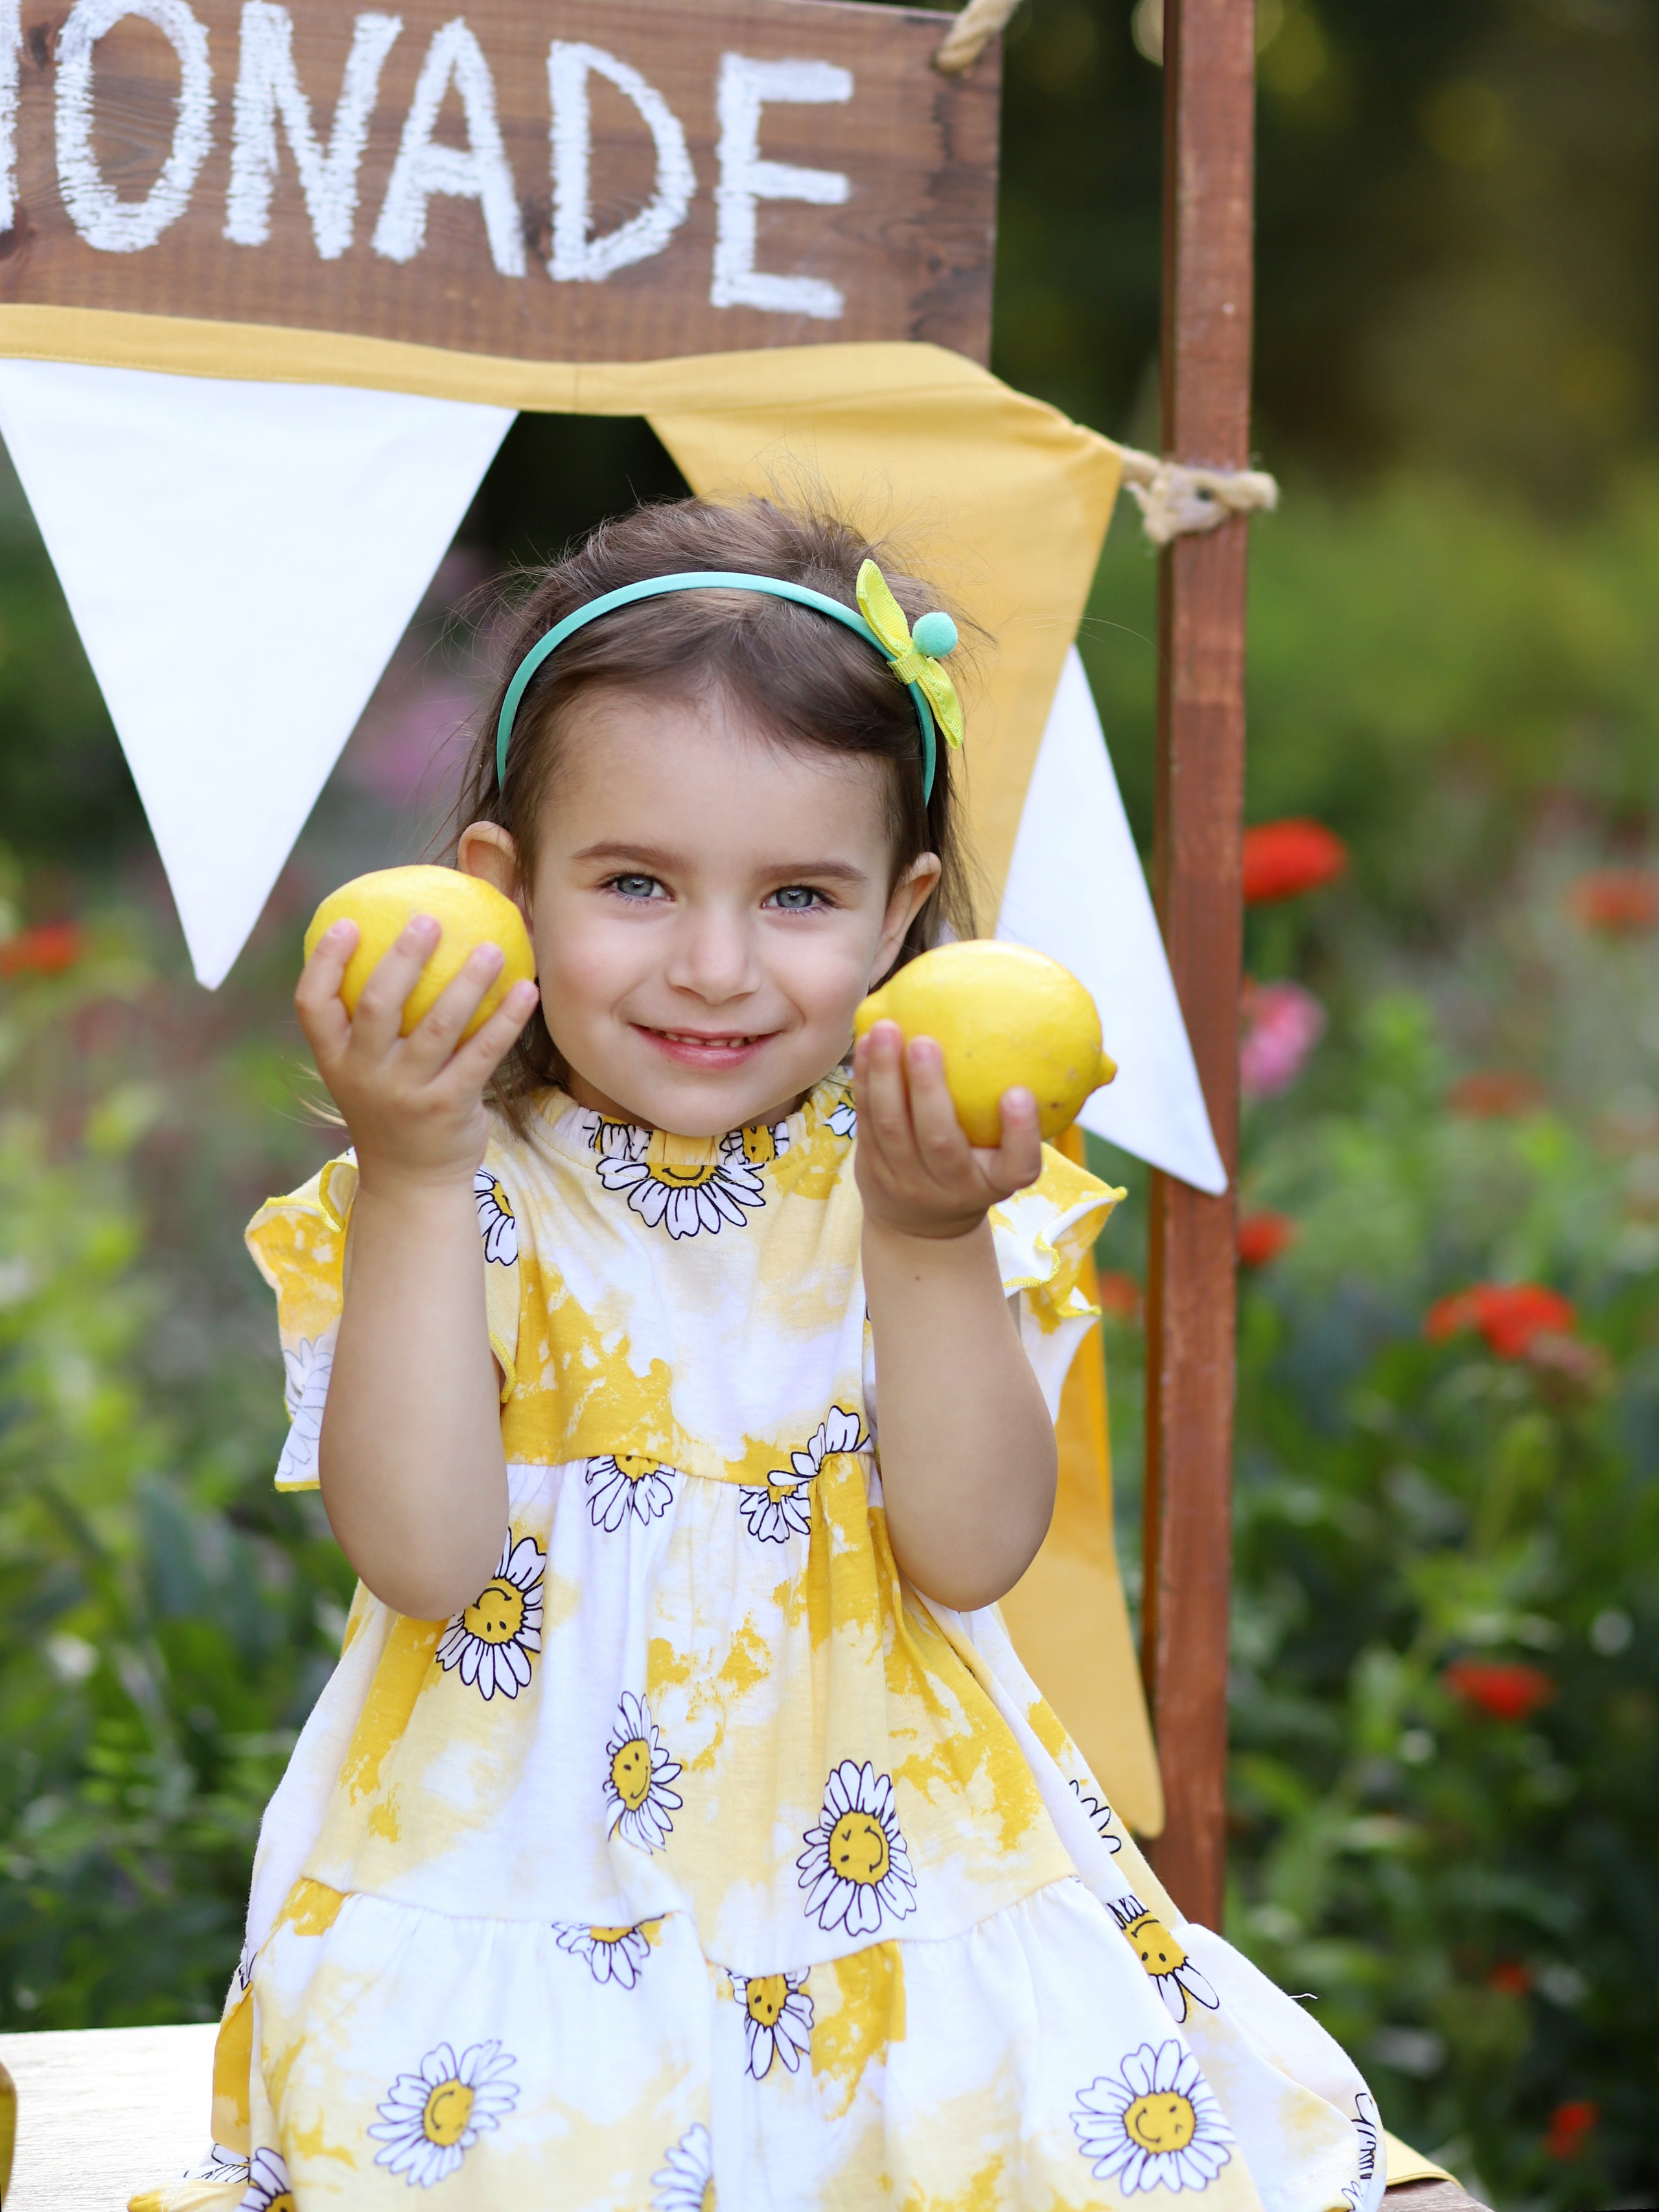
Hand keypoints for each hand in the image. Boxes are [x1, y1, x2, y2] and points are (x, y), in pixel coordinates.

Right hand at [295, 916, 538, 1192]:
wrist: (412, 1183)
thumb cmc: (392, 1109)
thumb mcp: (363, 1072)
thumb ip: (368, 1027)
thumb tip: (401, 946)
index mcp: (334, 1060)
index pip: (312, 1005)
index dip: (324, 962)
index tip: (345, 922)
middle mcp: (364, 1075)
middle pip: (377, 1005)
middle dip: (402, 957)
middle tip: (429, 920)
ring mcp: (406, 1094)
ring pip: (437, 1026)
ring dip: (468, 982)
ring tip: (493, 948)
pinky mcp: (449, 1107)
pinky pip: (482, 1054)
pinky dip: (505, 1019)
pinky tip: (526, 989)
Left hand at [852, 1020, 1042, 1240]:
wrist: (922, 1227)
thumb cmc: (983, 1168)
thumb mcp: (1015, 1156)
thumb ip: (1046, 1113)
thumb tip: (1105, 1066)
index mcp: (997, 1182)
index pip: (1020, 1167)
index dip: (1021, 1133)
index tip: (1019, 1093)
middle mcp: (952, 1185)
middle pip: (940, 1143)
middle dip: (930, 1093)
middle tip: (926, 1042)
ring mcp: (907, 1180)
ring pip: (891, 1128)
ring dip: (885, 1077)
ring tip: (885, 1029)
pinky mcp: (871, 1167)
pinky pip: (866, 1118)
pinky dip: (864, 1080)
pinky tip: (864, 1041)